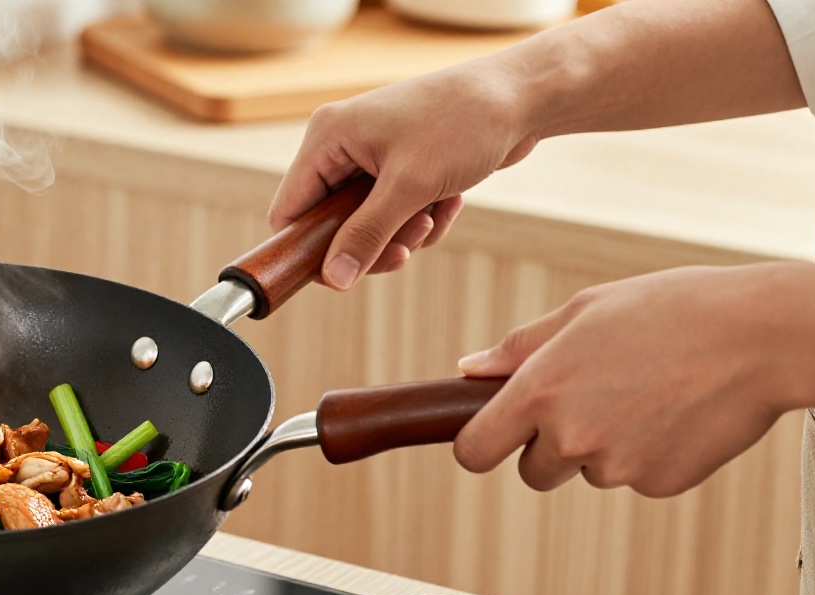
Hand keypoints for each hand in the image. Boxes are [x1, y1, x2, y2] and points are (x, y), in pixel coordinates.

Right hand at [269, 62, 538, 289]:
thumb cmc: (464, 123)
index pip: (290, 209)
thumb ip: (366, 235)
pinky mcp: (403, 165)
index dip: (308, 250)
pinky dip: (422, 219)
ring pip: (367, 223)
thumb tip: (334, 279)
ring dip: (401, 233)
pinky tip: (449, 203)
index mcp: (328, 137)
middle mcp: (343, 144)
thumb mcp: (410, 187)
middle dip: (370, 241)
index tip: (340, 276)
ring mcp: (373, 154)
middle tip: (402, 252)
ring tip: (432, 216)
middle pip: (331, 222)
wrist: (523, 96)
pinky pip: (395, 213)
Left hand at [453, 265, 794, 497]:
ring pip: (589, 472)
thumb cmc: (670, 310)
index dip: (480, 445)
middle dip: (551, 448)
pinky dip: (650, 454)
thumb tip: (469, 370)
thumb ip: (520, 348)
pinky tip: (679, 412)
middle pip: (533, 473)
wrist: (763, 336)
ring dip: (605, 447)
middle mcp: (571, 436)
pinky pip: (636, 478)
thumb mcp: (585, 311)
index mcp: (540, 391)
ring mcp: (616, 467)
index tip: (493, 436)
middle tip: (595, 399)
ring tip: (649, 392)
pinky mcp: (659, 484)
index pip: (475, 451)